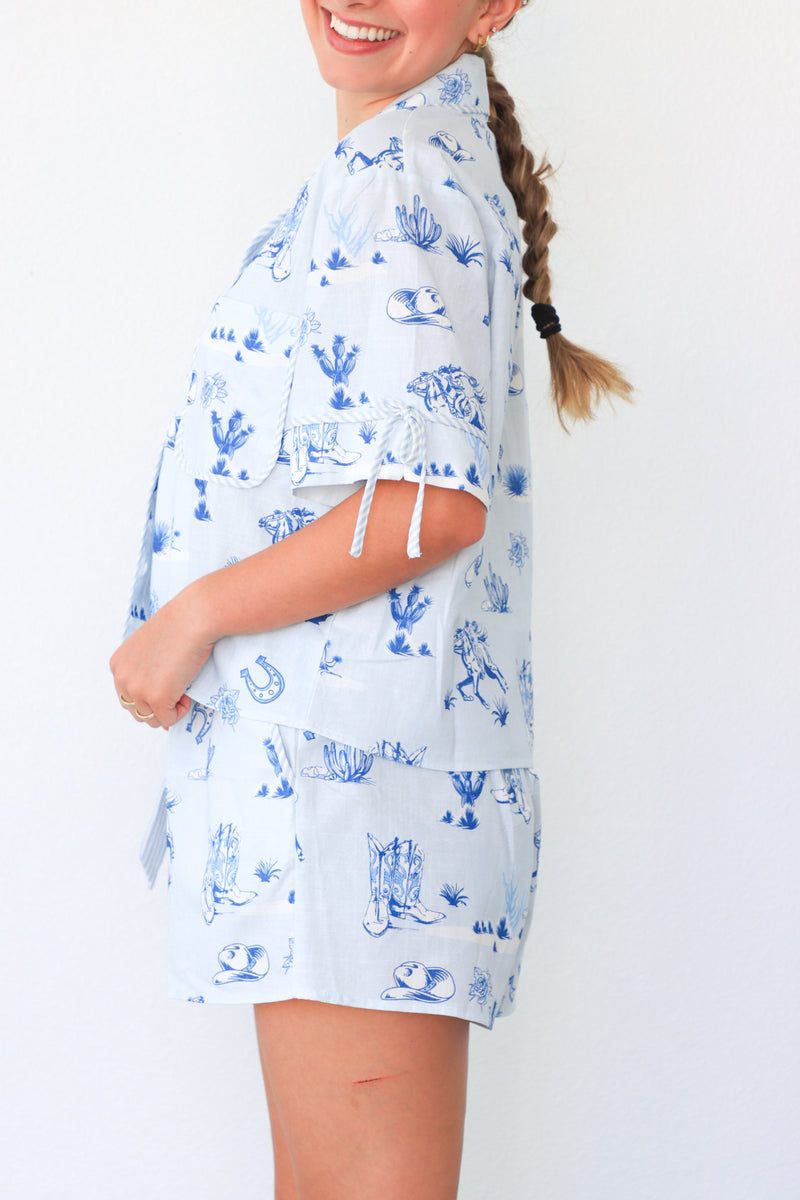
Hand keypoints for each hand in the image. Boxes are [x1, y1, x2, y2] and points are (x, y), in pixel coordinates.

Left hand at [110, 586, 214, 729]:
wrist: (195, 618)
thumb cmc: (180, 625)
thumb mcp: (151, 647)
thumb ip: (147, 669)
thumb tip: (157, 695)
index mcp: (118, 665)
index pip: (127, 695)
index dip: (149, 694)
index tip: (166, 682)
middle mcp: (122, 678)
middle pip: (136, 710)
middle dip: (157, 705)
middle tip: (176, 688)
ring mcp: (138, 690)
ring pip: (150, 718)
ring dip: (168, 709)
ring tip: (182, 688)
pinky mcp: (157, 699)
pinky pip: (168, 720)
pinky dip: (181, 711)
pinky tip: (187, 692)